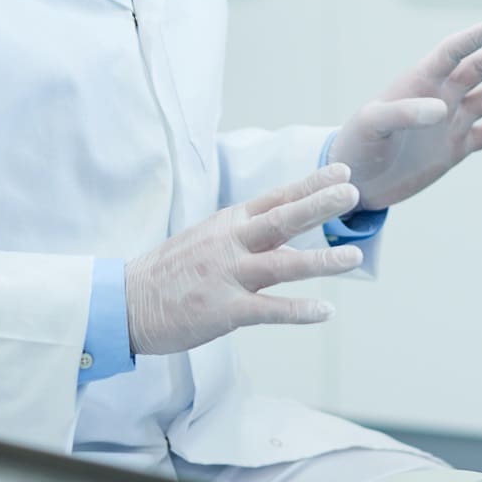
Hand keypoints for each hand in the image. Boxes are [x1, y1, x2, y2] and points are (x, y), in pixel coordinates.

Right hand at [123, 164, 365, 356]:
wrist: (127, 302)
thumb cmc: (173, 270)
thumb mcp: (208, 238)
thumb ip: (248, 235)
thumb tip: (289, 238)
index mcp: (228, 223)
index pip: (276, 197)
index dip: (310, 184)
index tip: (342, 169)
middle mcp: (230, 244)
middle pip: (282, 220)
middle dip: (318, 205)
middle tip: (352, 192)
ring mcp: (228, 276)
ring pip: (282, 265)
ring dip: (321, 261)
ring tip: (355, 258)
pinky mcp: (224, 310)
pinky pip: (268, 309)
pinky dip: (299, 311)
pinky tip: (326, 311)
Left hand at [331, 22, 481, 210]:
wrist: (355, 182)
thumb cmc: (356, 146)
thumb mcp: (371, 126)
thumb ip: (402, 113)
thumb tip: (440, 108)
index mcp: (419, 82)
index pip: (452, 52)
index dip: (476, 37)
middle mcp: (440, 95)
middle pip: (481, 69)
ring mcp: (451, 121)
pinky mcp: (456, 147)